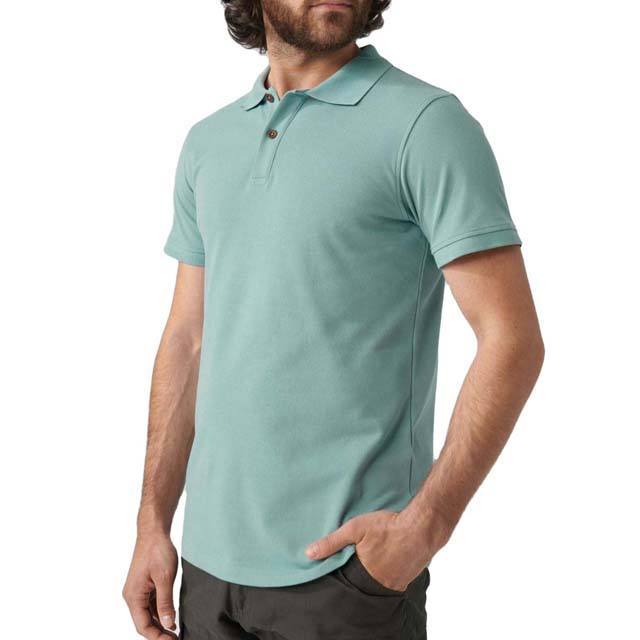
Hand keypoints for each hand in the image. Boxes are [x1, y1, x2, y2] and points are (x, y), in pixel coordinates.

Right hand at [123, 533, 178, 638]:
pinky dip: (160, 613)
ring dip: (160, 624)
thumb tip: (168, 624)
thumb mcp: (165, 578)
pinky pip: (150, 605)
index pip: (143, 626)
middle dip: (159, 633)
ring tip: (175, 632)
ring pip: (147, 615)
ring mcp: (138, 591)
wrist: (154, 532)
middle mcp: (132, 596)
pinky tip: (171, 617)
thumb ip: (166, 602)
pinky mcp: (144, 586)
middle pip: (144, 623)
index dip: (157, 637)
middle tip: (176, 639)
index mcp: (133, 596)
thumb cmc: (158, 551)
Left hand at [305, 508, 449, 591]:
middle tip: (360, 560)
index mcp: (365, 575)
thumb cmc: (387, 526)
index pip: (348, 581)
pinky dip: (388, 572)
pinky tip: (388, 559)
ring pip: (379, 583)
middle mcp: (381, 584)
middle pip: (364, 584)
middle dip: (360, 574)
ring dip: (375, 573)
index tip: (343, 564)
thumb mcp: (355, 529)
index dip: (344, 573)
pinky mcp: (408, 579)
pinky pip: (393, 581)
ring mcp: (396, 583)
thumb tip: (309, 554)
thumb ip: (332, 542)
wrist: (421, 526)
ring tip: (374, 559)